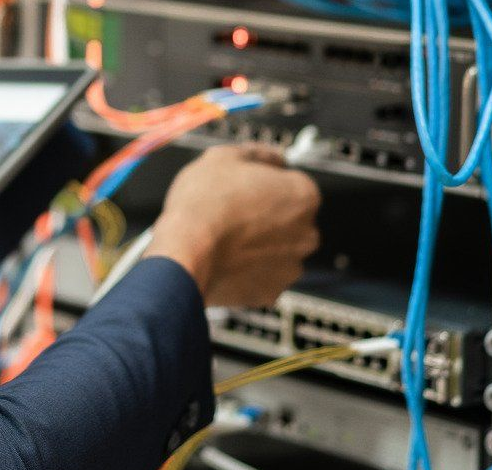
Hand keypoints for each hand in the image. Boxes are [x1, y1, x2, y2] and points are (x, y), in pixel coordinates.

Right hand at [144, 143, 320, 306]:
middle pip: (289, 221)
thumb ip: (259, 154)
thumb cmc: (203, 204)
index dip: (265, 184)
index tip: (245, 188)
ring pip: (277, 252)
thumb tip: (274, 158)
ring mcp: (290, 267)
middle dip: (267, 218)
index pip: (292, 183)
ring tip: (225, 239)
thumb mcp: (224, 156)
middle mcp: (307, 234)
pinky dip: (247, 272)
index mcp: (304, 195)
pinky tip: (225, 260)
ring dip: (258, 246)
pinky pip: (261, 278)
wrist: (184, 254)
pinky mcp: (270, 293)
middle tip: (233, 213)